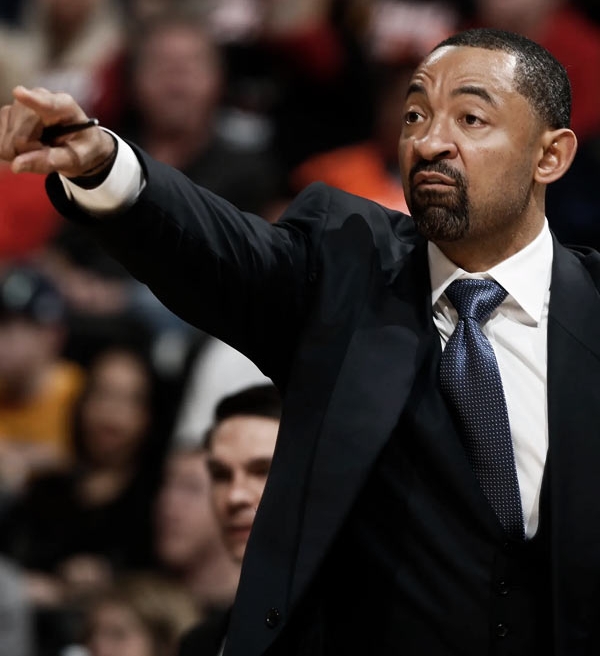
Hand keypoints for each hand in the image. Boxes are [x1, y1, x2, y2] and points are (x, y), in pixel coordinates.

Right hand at [0, 86, 114, 177]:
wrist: (77, 143)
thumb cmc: (82, 149)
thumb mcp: (74, 160)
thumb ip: (49, 161)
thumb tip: (16, 165)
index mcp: (64, 106)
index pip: (46, 103)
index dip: (31, 99)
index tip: (20, 94)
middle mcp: (39, 98)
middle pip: (19, 133)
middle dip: (29, 151)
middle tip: (47, 151)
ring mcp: (21, 104)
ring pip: (6, 136)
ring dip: (20, 151)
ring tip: (40, 148)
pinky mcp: (8, 113)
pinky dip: (11, 149)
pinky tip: (27, 147)